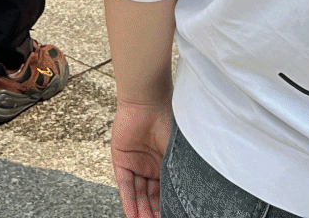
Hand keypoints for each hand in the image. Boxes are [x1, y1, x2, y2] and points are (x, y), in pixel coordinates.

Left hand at [110, 98, 171, 217]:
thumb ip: (177, 171)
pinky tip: (133, 216)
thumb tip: (187, 195)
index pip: (165, 191)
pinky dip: (129, 202)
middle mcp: (150, 166)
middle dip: (153, 212)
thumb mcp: (176, 152)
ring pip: (138, 194)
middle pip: (151, 196)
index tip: (173, 216)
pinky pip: (125, 186)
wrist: (147, 102)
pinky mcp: (121, 161)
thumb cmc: (168, 120)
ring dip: (141, 211)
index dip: (167, 206)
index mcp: (165, 164)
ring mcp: (135, 164)